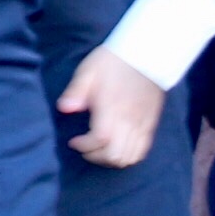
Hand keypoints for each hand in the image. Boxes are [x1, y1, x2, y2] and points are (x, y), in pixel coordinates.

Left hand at [59, 45, 166, 166]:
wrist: (146, 55)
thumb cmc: (112, 62)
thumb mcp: (88, 72)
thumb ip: (75, 92)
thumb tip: (64, 109)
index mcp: (112, 108)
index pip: (100, 140)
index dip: (85, 147)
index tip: (73, 141)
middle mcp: (130, 121)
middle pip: (116, 155)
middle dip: (96, 157)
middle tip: (83, 148)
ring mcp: (143, 125)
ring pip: (130, 157)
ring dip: (111, 159)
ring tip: (98, 149)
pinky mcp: (151, 125)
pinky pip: (142, 151)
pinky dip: (128, 156)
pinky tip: (115, 147)